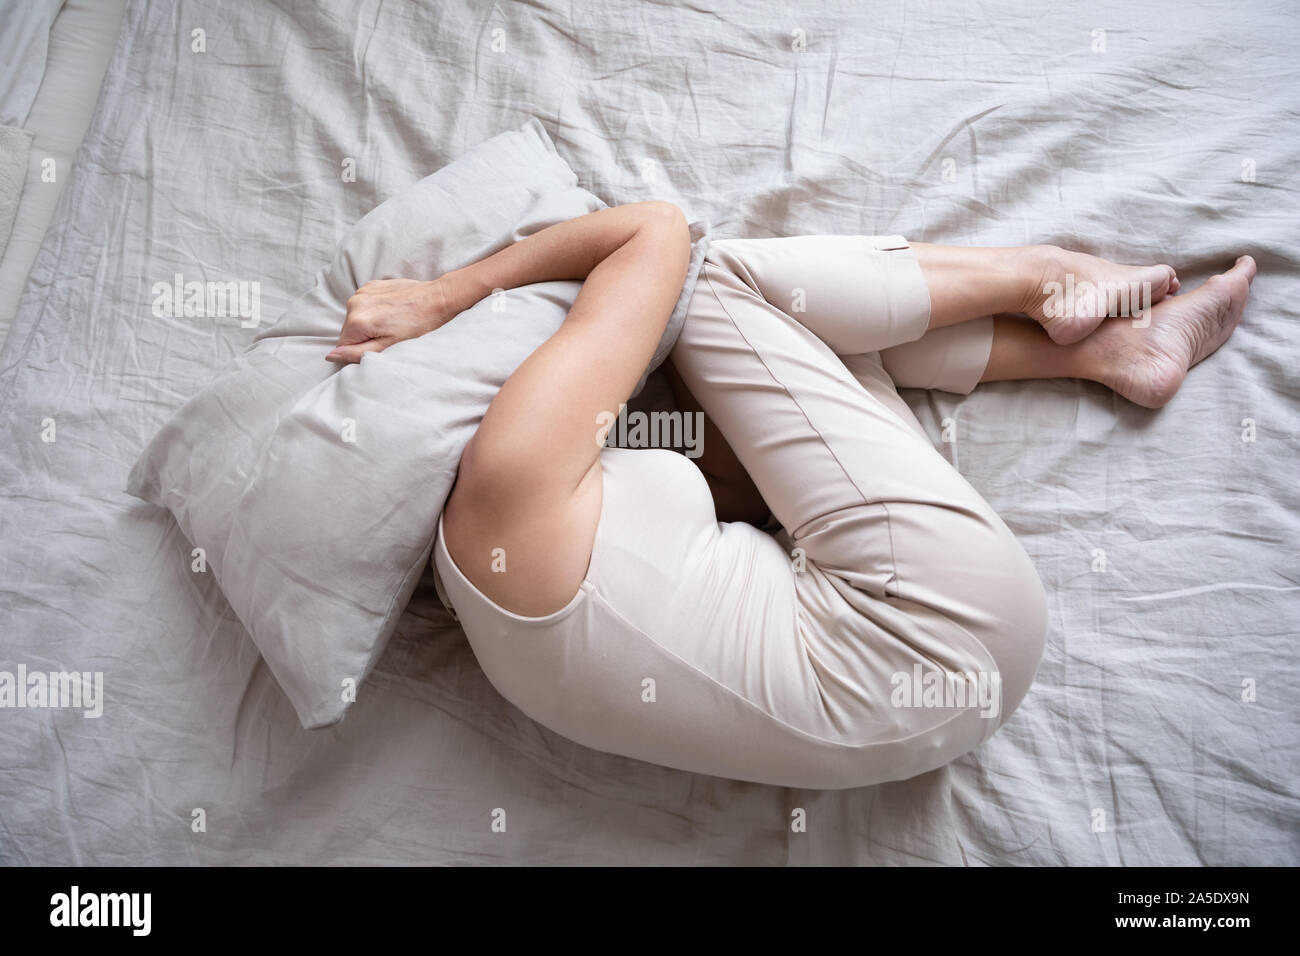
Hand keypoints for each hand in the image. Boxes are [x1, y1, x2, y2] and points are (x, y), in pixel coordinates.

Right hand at [325, 277, 454, 363]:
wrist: (438, 299)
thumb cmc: (419, 326)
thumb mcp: (389, 346)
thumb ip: (357, 353)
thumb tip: (331, 355)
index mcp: (357, 320)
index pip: (343, 345)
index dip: (359, 350)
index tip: (380, 345)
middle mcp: (355, 303)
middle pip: (348, 330)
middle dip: (364, 336)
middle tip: (389, 334)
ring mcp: (363, 291)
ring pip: (356, 317)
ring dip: (369, 322)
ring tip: (392, 322)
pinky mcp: (371, 285)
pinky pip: (364, 304)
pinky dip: (374, 309)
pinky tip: (392, 311)